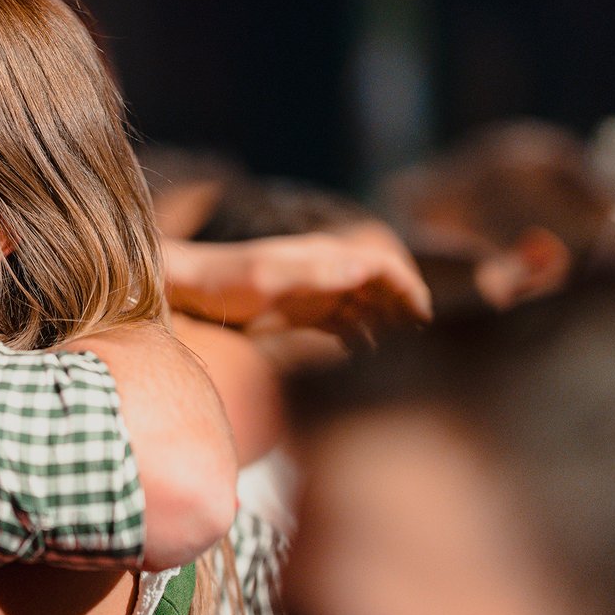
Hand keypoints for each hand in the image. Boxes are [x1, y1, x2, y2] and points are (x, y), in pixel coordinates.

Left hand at [167, 229, 431, 343]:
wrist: (191, 290)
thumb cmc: (225, 280)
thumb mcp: (267, 276)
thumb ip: (312, 272)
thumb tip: (361, 268)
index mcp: (324, 255)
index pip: (381, 265)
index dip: (408, 286)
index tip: (423, 314)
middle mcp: (326, 271)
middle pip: (381, 287)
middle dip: (404, 308)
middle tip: (422, 340)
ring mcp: (316, 293)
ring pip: (366, 308)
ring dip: (386, 326)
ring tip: (401, 354)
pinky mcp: (303, 314)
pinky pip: (343, 326)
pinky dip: (359, 339)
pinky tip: (365, 359)